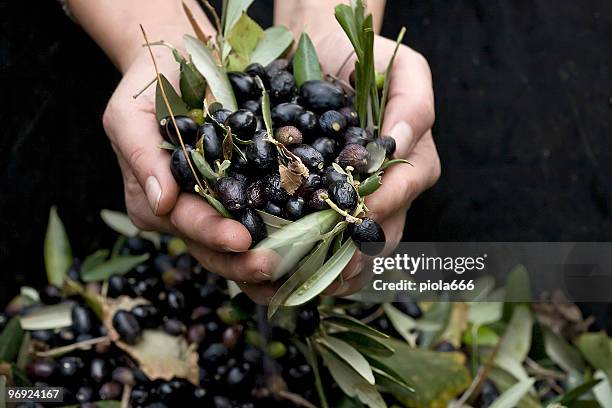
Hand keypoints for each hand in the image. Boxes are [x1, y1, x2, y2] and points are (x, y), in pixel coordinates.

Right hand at [102, 50, 277, 287]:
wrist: (177, 69)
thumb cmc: (146, 91)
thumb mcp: (129, 117)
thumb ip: (142, 157)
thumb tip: (162, 202)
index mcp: (158, 204)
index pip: (187, 224)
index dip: (212, 234)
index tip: (240, 240)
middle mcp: (189, 214)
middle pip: (215, 249)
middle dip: (243, 263)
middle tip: (276, 265)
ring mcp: (217, 208)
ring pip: (241, 247)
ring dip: (269, 262)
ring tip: (298, 269)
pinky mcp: (245, 194)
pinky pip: (264, 219)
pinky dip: (285, 237)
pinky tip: (307, 250)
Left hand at [315, 32, 440, 296]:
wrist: (323, 56)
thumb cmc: (363, 58)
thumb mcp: (400, 66)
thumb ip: (413, 101)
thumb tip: (397, 141)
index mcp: (411, 164)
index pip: (400, 193)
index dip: (378, 207)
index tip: (348, 215)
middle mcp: (389, 192)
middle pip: (379, 235)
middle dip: (351, 257)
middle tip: (319, 274)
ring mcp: (359, 205)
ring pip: (353, 252)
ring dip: (327, 273)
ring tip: (295, 284)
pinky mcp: (326, 209)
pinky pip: (326, 248)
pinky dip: (308, 266)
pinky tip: (284, 276)